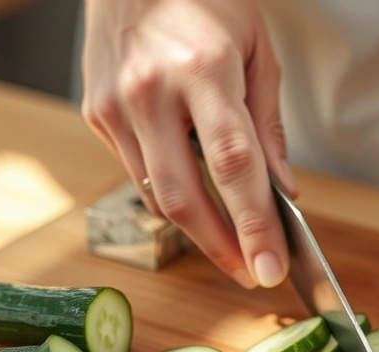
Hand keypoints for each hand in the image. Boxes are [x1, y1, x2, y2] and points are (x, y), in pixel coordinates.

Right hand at [81, 0, 294, 288]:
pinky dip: (170, 191)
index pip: (235, 167)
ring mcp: (116, 104)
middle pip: (186, 197)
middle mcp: (152, 91)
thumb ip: (268, 127)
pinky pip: (137, 170)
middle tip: (250, 273)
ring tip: (230, 242)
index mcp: (203, 70)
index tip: (269, 267)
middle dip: (221, 247)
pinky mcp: (97, 112)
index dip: (254, 225)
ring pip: (158, 192)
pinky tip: (195, 196)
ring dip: (197, 228)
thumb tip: (281, 191)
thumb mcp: (257, 51)